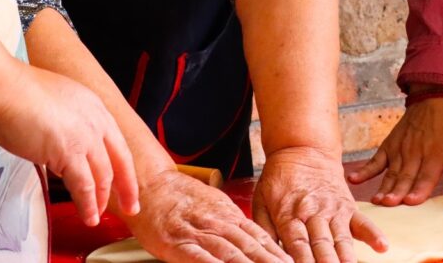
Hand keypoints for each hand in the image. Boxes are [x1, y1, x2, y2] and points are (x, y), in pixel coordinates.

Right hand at [0, 65, 138, 226]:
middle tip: (131, 203)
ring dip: (102, 199)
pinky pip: (85, 186)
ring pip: (104, 175)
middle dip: (127, 185)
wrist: (6, 88)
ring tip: (98, 215)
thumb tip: (56, 139)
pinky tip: (89, 216)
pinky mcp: (70, 153)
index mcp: (94, 105)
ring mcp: (86, 136)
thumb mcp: (54, 101)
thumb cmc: (16, 92)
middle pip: (120, 158)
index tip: (125, 176)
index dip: (121, 161)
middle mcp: (96, 120)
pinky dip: (89, 204)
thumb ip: (64, 120)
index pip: (116, 139)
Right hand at [126, 170, 289, 262]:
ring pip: (230, 253)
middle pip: (250, 247)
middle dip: (270, 262)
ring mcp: (198, 233)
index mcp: (228, 215)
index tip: (291, 262)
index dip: (276, 252)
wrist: (152, 186)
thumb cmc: (181, 198)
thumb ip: (232, 224)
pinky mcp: (178, 243)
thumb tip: (256, 241)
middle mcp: (217, 223)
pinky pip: (199, 257)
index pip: (258, 236)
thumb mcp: (213, 206)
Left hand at [253, 146, 385, 262]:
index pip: (297, 242)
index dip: (302, 260)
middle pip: (321, 243)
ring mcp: (333, 209)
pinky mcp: (348, 206)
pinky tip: (382, 247)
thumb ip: (265, 231)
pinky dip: (374, 234)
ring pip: (341, 238)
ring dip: (346, 256)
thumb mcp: (261, 201)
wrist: (303, 148)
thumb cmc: (279, 179)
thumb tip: (266, 256)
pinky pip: (363, 222)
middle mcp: (313, 212)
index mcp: (289, 213)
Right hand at [347, 97, 442, 205]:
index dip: (418, 189)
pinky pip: (376, 160)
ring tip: (376, 200)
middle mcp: (415, 154)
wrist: (435, 98)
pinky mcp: (389, 146)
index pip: (426, 176)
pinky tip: (354, 180)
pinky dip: (365, 170)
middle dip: (397, 192)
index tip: (410, 201)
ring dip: (384, 187)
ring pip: (391, 172)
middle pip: (405, 177)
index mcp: (435, 155)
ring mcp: (400, 150)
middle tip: (388, 205)